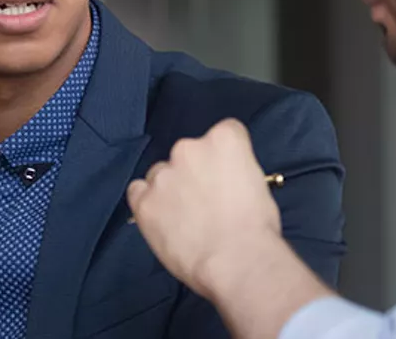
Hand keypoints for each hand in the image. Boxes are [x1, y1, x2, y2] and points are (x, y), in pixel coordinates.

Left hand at [125, 118, 282, 299]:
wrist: (236, 260)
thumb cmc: (255, 229)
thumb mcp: (258, 185)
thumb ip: (235, 172)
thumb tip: (225, 182)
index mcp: (223, 140)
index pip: (223, 134)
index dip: (224, 158)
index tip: (226, 176)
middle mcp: (189, 149)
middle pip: (187, 154)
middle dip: (194, 173)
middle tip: (205, 203)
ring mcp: (163, 175)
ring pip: (160, 174)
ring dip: (169, 189)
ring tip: (184, 218)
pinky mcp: (144, 201)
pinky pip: (137, 192)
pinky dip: (147, 202)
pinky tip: (162, 219)